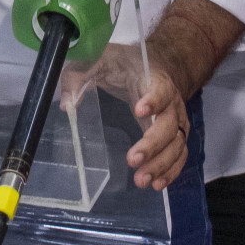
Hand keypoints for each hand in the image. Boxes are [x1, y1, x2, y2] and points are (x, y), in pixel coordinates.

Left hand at [71, 42, 192, 189]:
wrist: (154, 66)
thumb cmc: (124, 63)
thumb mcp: (99, 59)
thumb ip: (78, 76)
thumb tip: (66, 105)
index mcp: (153, 79)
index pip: (160, 89)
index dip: (153, 100)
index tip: (138, 111)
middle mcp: (171, 101)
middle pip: (169, 124)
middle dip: (153, 144)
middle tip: (132, 159)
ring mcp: (176, 120)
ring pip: (176, 144)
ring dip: (161, 164)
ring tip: (142, 181)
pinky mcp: (175, 135)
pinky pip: (179, 154)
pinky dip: (171, 171)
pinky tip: (156, 185)